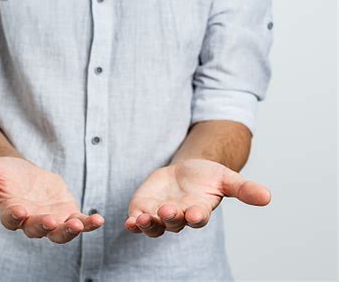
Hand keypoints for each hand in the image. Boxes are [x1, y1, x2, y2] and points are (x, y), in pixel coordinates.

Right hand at [0, 156, 103, 243]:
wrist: (23, 177)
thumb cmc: (5, 175)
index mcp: (11, 211)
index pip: (11, 218)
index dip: (15, 216)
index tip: (20, 211)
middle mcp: (30, 221)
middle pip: (37, 228)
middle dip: (45, 226)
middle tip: (52, 222)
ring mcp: (50, 219)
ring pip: (59, 231)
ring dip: (69, 229)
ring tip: (79, 223)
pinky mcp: (66, 214)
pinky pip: (79, 222)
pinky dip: (88, 223)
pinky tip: (98, 219)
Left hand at [125, 159, 270, 236]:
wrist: (185, 172)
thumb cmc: (207, 176)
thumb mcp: (226, 177)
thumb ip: (244, 188)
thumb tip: (268, 196)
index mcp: (199, 210)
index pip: (198, 217)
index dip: (196, 216)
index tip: (195, 214)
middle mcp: (179, 216)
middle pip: (174, 222)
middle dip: (171, 217)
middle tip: (168, 211)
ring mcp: (160, 215)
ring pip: (154, 226)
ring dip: (148, 224)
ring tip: (142, 219)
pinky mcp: (144, 209)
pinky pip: (138, 221)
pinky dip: (133, 223)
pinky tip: (129, 221)